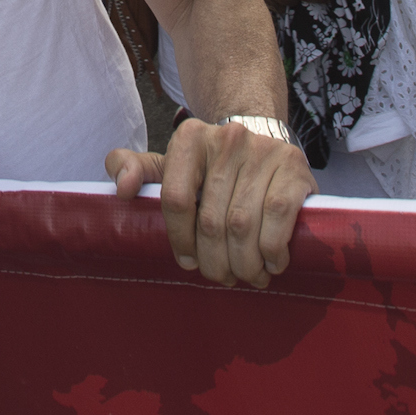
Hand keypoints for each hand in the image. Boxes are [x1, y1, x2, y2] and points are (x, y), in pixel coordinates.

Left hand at [104, 114, 313, 288]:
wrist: (265, 140)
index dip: (180, 239)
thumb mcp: (170, 163)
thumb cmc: (212, 165)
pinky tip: (271, 263)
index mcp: (189, 138)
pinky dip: (272, 250)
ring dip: (244, 263)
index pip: (175, 199)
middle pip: (211, 220)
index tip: (187, 261)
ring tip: (246, 275)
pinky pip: (278, 217)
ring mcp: (263, 151)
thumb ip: (136, 170)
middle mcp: (226, 138)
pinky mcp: (294, 167)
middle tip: (221, 276)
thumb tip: (122, 189)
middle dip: (215, 261)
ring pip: (243, 225)